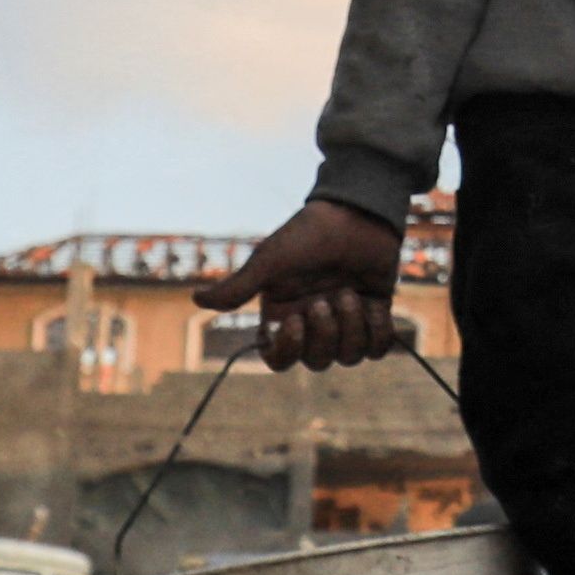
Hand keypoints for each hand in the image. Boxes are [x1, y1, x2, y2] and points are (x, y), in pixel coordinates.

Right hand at [192, 196, 408, 368]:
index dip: (288, 350)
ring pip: (348, 357)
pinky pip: (378, 349)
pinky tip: (373, 306)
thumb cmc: (308, 234)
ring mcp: (345, 322)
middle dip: (324, 334)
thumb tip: (196, 300)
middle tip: (326, 299)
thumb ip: (238, 286)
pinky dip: (377, 332)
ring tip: (349, 294)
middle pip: (316, 362)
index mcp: (284, 315)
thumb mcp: (270, 260)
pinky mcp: (374, 316)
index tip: (296, 321)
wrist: (356, 213)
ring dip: (350, 328)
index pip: (279, 359)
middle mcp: (313, 323)